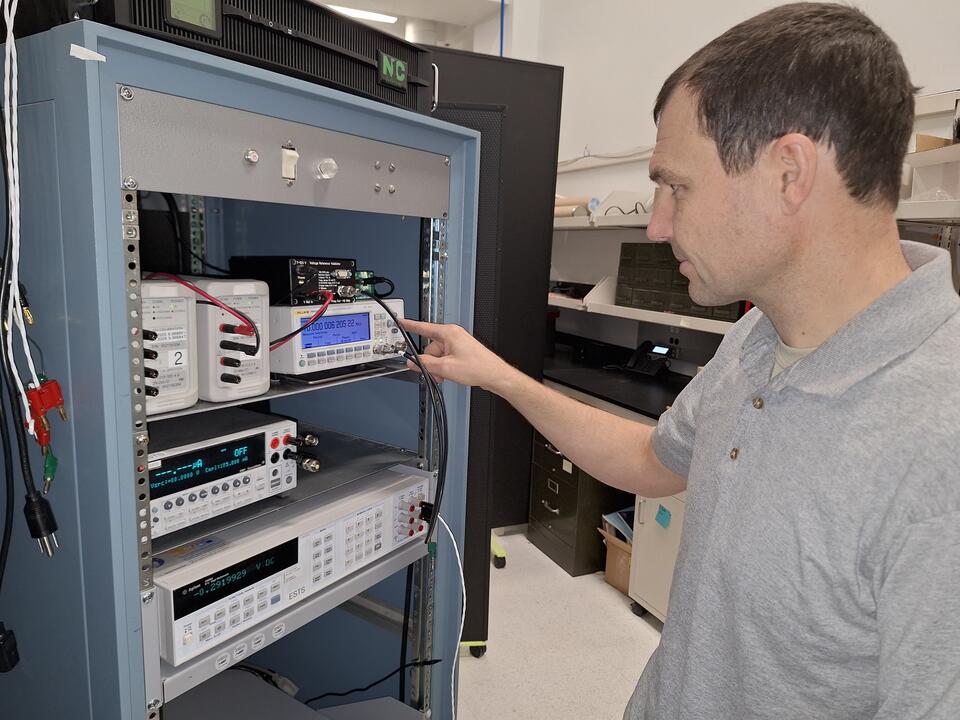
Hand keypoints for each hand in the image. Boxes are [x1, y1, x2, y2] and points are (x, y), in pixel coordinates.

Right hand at [400, 318, 516, 392]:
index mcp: (449, 333)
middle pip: (429, 347)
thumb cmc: (478, 367)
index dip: (409, 325)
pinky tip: (449, 375)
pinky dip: (443, 367)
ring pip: (437, 355)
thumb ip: (426, 364)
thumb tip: (413, 361)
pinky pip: (445, 358)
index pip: (423, 327)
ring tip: (445, 376)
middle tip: (433, 372)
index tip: (400, 322)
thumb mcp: (445, 368)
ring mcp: (457, 344)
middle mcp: (452, 336)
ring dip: (437, 367)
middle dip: (429, 361)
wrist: (494, 375)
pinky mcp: (460, 352)